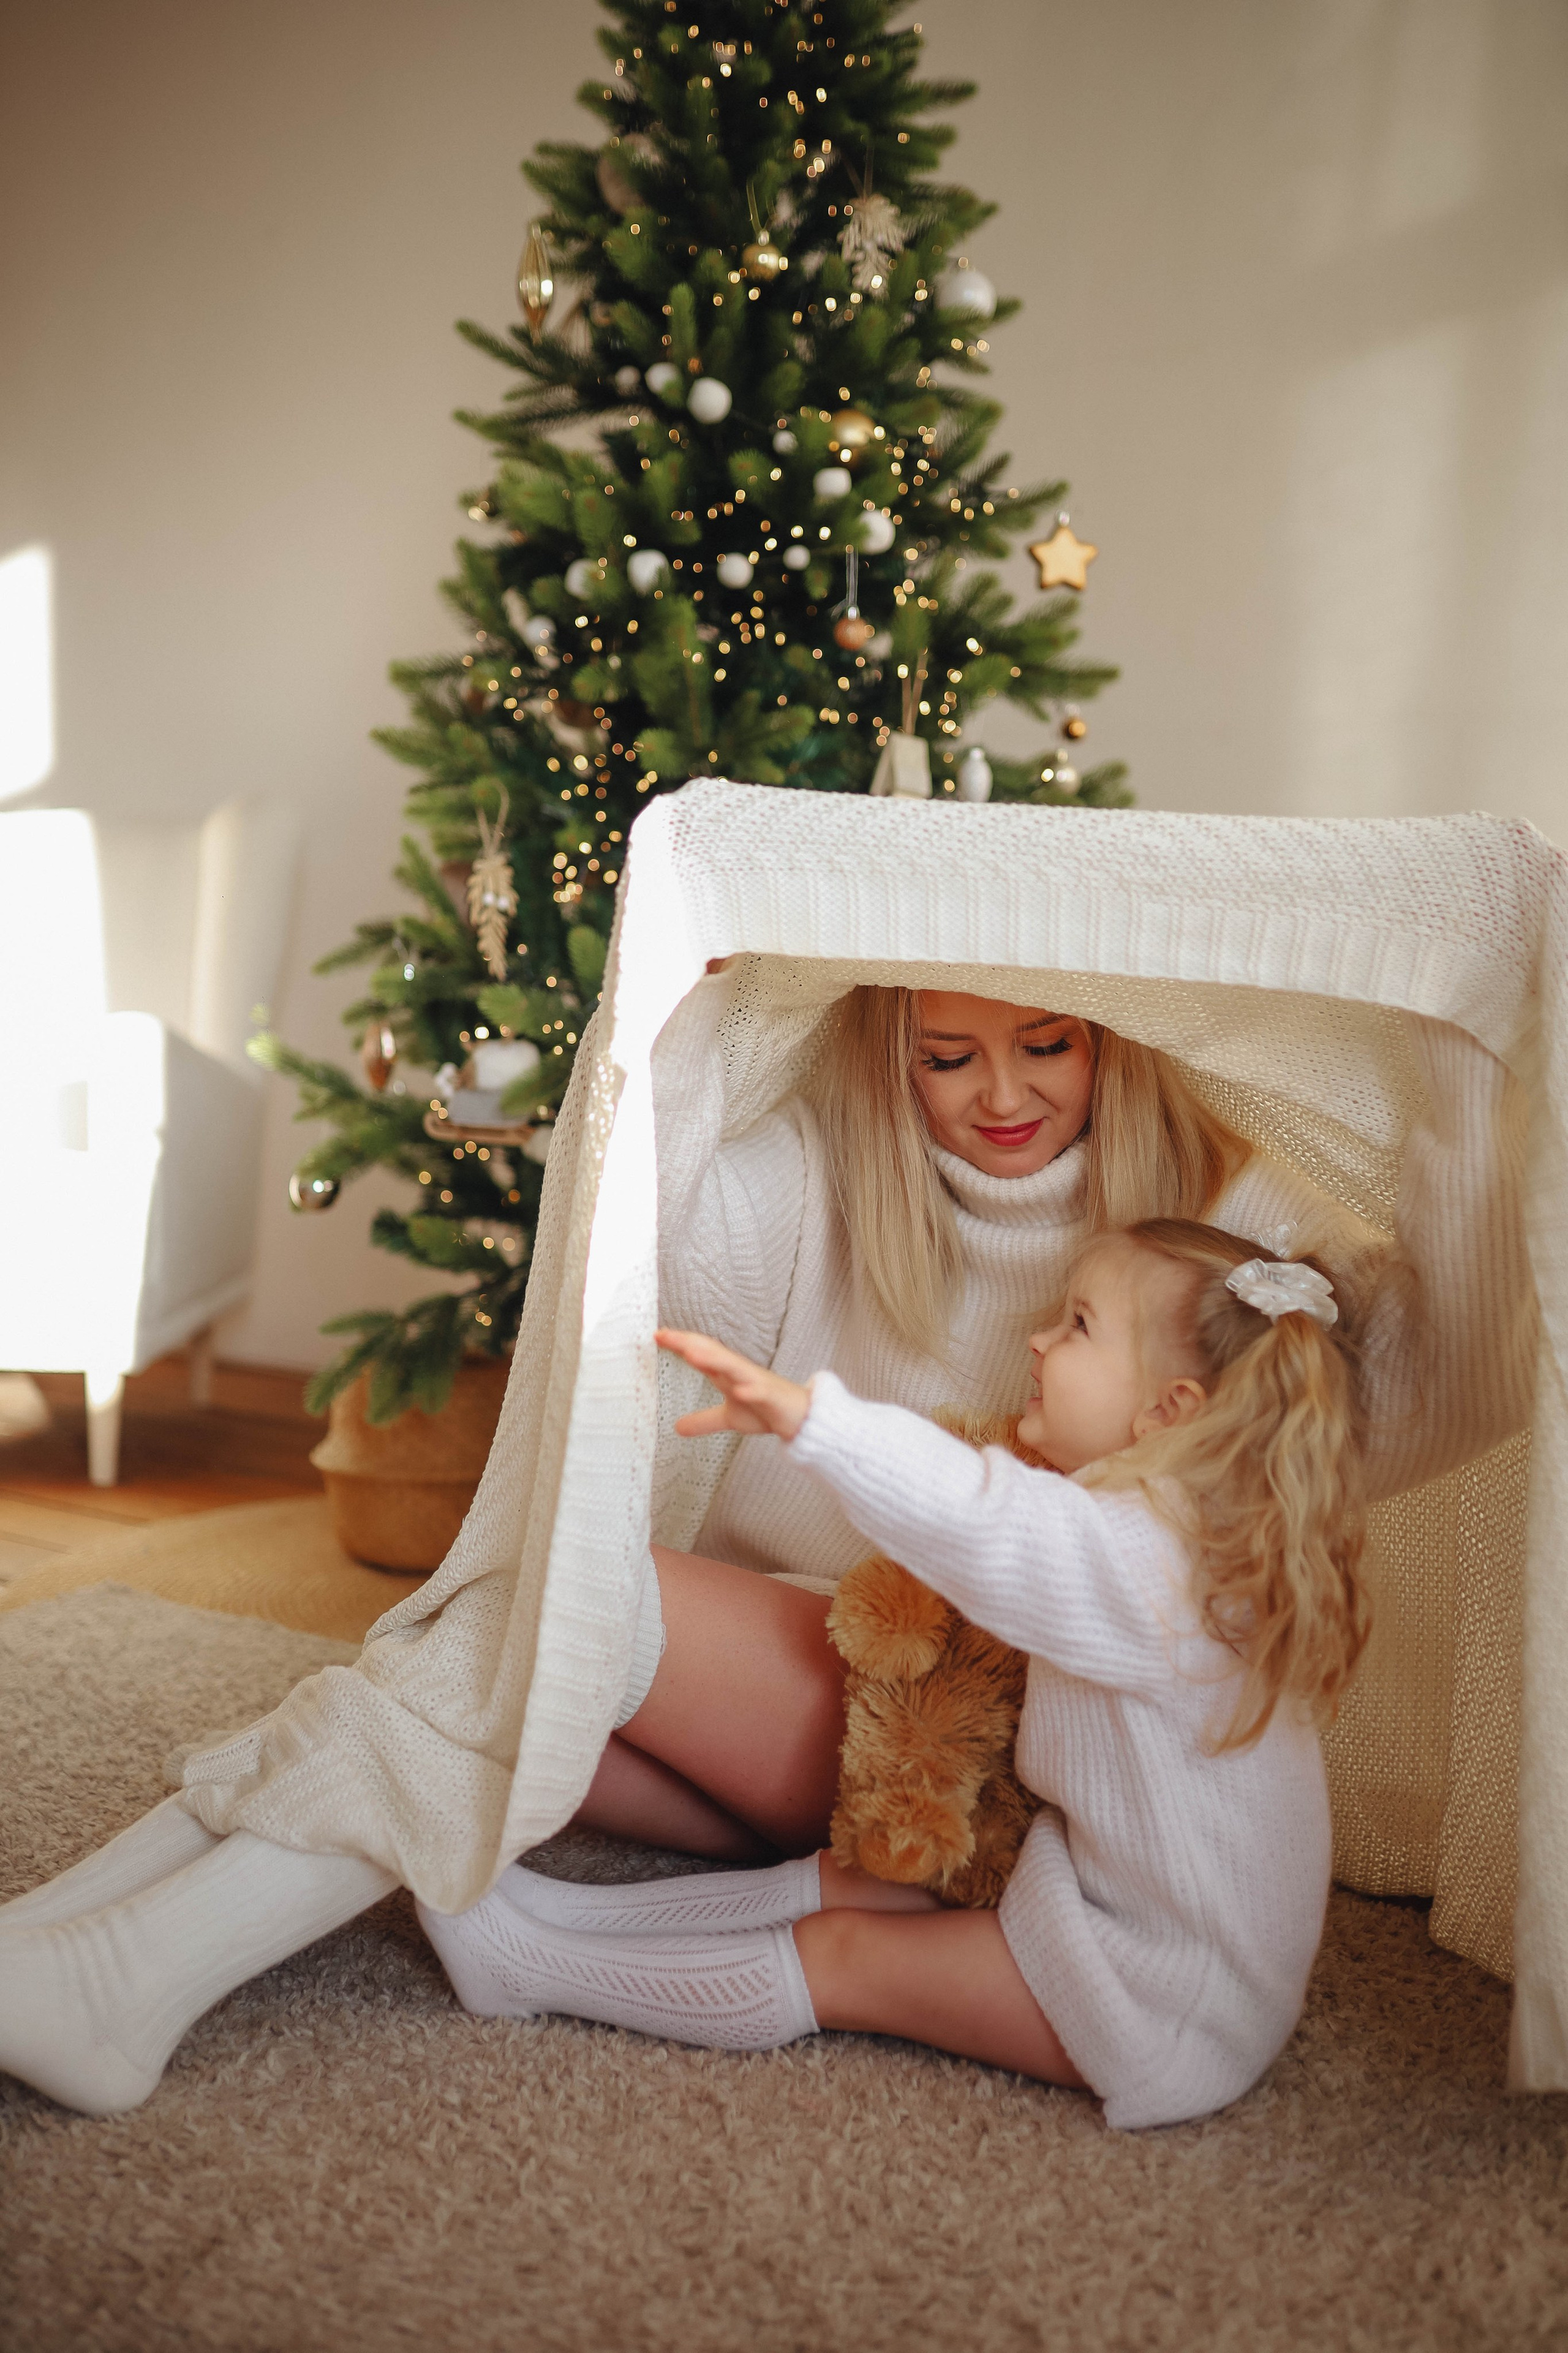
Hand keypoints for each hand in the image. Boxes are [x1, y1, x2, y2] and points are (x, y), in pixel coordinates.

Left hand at [656, 1328, 810, 1441]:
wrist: (802, 1417)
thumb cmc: (766, 1411)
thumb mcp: (729, 1418)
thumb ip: (704, 1419)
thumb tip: (677, 1427)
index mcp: (728, 1374)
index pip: (702, 1353)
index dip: (680, 1344)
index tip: (657, 1335)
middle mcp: (740, 1372)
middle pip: (712, 1353)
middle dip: (690, 1343)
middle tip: (665, 1335)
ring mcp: (757, 1382)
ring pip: (733, 1367)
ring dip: (713, 1360)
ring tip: (691, 1354)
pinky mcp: (773, 1397)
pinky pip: (760, 1392)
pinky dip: (750, 1390)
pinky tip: (739, 1391)